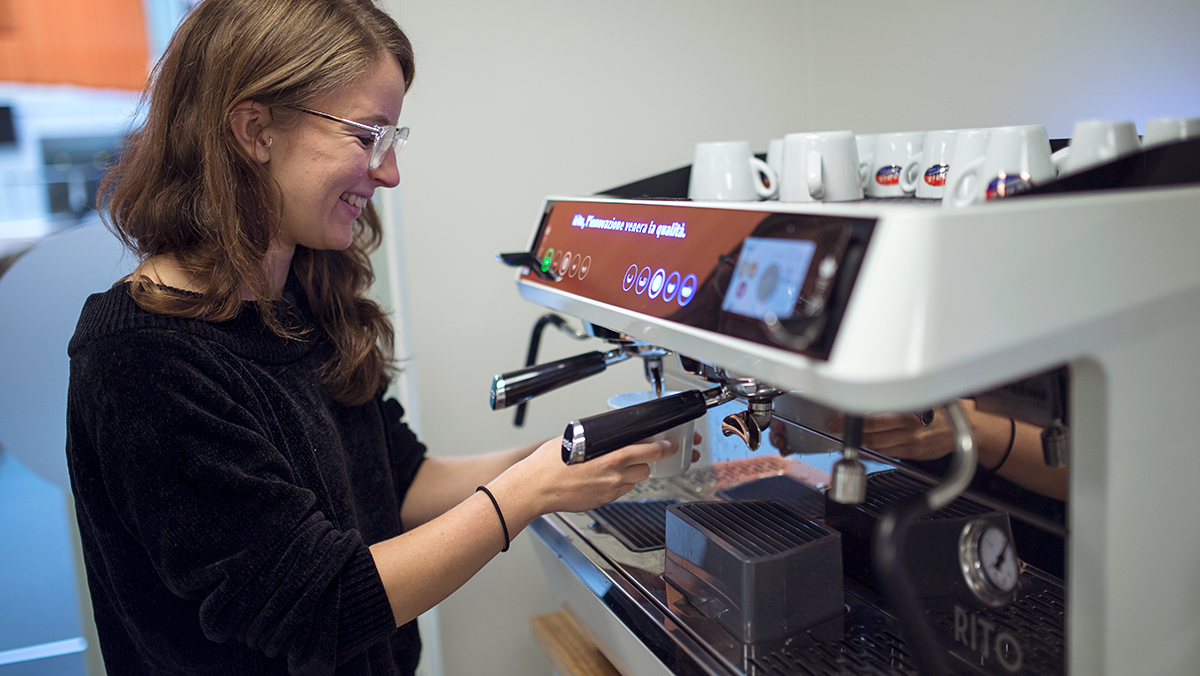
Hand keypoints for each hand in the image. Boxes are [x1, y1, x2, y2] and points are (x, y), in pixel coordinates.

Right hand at [500, 435, 678, 515]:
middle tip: (641, 454)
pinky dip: (617, 483)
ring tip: (613, 466)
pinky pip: (619, 491)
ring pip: (634, 481)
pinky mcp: (602, 501)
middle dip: (645, 461)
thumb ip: (598, 437)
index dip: (665, 448)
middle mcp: (614, 476)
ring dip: (630, 473)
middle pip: (646, 468)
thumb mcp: (576, 438)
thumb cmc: (548, 464)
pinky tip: (602, 477)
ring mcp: (609, 491)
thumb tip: (610, 431)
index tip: (670, 445)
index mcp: (612, 457)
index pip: (650, 452)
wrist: (535, 488)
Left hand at [826, 400, 978, 461]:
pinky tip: (864, 446)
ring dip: (860, 440)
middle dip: (851, 429)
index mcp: (913, 410)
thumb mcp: (928, 396)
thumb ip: (905, 396)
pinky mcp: (914, 454)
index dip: (857, 415)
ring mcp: (912, 443)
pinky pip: (888, 453)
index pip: (878, 413)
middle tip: (834, 425)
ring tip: (844, 435)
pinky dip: (874, 450)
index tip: (842, 414)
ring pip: (878, 444)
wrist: (971, 430)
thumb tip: (876, 392)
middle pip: (873, 430)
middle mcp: (911, 428)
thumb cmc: (949, 410)